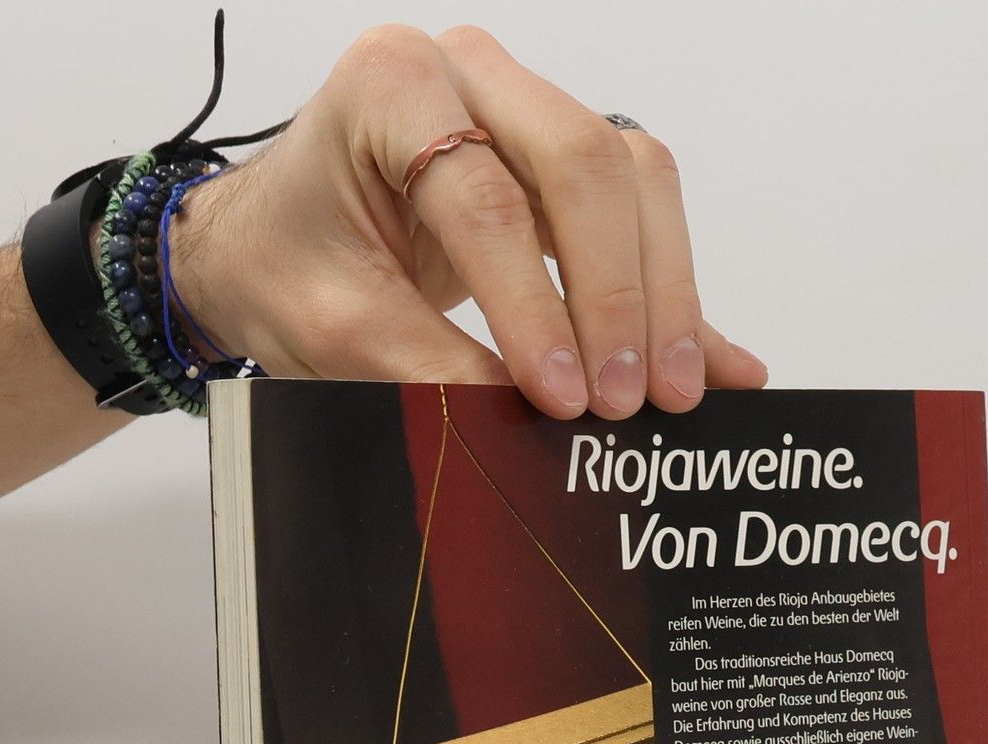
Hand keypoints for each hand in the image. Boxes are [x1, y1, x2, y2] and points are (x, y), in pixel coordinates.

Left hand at [169, 24, 767, 417]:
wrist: (270, 243)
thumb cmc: (288, 265)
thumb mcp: (335, 329)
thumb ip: (428, 368)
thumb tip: (527, 421)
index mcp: (393, 89)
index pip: (485, 197)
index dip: (534, 304)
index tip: (562, 397)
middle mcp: (470, 78)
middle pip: (582, 161)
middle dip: (616, 292)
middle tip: (625, 400)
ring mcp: (526, 111)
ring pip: (633, 176)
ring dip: (662, 290)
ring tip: (667, 393)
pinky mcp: (564, 164)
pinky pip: (644, 210)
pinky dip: (678, 295)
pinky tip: (716, 363)